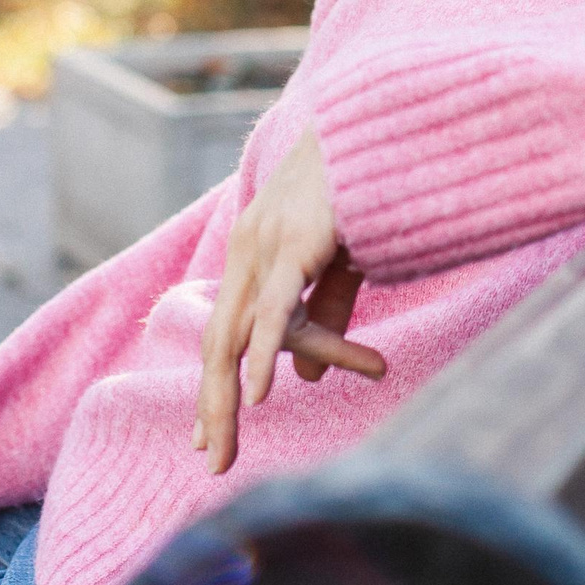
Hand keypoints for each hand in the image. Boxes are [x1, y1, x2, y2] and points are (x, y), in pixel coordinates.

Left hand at [194, 126, 385, 474]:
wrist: (379, 125)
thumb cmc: (363, 190)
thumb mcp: (338, 263)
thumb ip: (319, 315)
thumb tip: (301, 378)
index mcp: (252, 253)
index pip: (222, 333)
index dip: (213, 386)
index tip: (205, 436)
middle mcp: (248, 250)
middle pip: (218, 343)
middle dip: (212, 405)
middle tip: (210, 459)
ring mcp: (267, 246)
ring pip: (237, 336)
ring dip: (227, 398)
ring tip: (222, 447)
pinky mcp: (296, 243)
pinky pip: (276, 309)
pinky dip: (266, 354)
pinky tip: (260, 397)